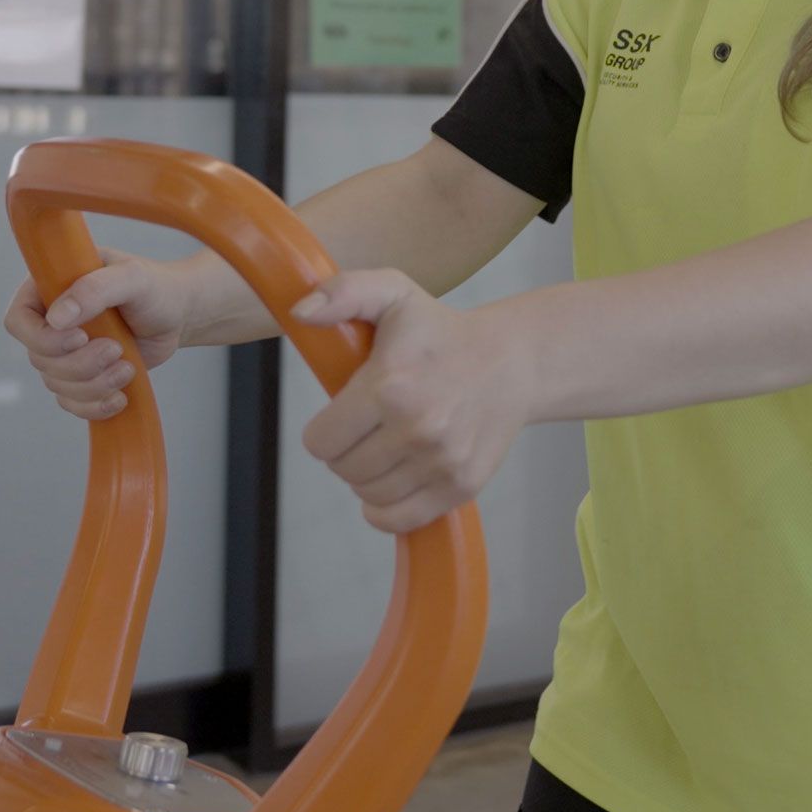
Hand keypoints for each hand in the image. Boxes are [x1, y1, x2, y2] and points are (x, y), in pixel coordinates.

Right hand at [3, 248, 193, 419]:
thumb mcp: (132, 278)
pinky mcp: (81, 377)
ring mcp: (64, 353)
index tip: (81, 337)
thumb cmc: (154, 288)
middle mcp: (50, 322)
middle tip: (117, 350)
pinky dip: (95, 406)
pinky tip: (121, 397)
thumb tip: (57, 318)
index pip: (18, 321)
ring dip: (94, 384)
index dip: (42, 338)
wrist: (176, 314)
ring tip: (127, 368)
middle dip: (80, 364)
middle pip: (39, 359)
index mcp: (50, 289)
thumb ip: (95, 289)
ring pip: (56, 384)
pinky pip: (72, 403)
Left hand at [293, 269, 532, 534]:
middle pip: (344, 470)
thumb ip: (342, 293)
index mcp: (390, 386)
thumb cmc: (441, 331)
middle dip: (347, 450)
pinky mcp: (462, 485)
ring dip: (368, 476)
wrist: (510, 361)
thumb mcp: (392, 293)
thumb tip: (301, 313)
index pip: (321, 441)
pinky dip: (387, 508)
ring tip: (388, 444)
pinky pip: (400, 519)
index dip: (326, 428)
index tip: (345, 412)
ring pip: (369, 496)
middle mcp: (417, 428)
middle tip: (370, 425)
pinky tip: (394, 478)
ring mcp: (442, 461)